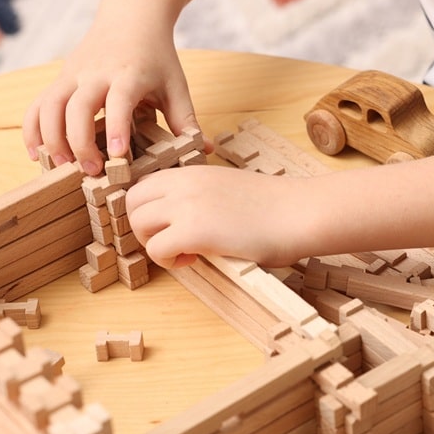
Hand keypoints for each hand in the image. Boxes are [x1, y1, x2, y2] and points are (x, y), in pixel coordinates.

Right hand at [21, 0, 205, 175]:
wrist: (131, 16)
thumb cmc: (157, 56)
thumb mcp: (175, 85)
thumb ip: (186, 119)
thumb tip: (204, 150)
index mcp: (129, 74)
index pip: (119, 100)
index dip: (115, 127)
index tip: (115, 155)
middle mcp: (96, 73)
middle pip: (77, 106)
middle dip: (79, 142)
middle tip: (90, 171)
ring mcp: (73, 74)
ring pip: (50, 105)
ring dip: (51, 138)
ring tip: (62, 167)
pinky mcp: (59, 78)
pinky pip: (37, 104)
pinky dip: (33, 129)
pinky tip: (37, 154)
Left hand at [127, 165, 309, 267]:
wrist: (301, 212)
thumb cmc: (277, 207)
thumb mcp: (230, 190)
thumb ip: (203, 197)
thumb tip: (187, 221)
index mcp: (193, 172)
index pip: (144, 184)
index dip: (150, 210)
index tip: (170, 225)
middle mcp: (184, 183)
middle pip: (131, 202)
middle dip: (144, 227)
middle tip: (170, 241)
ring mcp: (187, 205)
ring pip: (137, 224)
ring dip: (154, 244)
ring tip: (183, 252)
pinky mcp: (194, 231)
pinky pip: (156, 250)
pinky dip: (168, 261)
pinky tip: (193, 260)